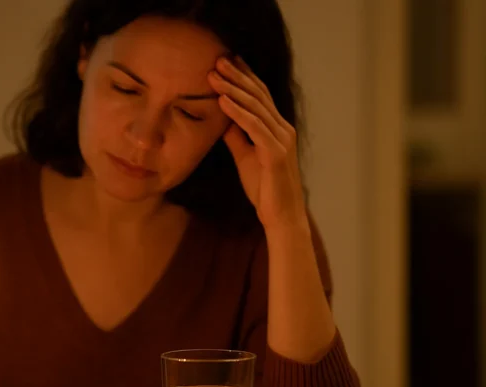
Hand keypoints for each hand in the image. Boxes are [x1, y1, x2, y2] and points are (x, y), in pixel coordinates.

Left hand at [208, 55, 307, 232]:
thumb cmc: (264, 187)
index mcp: (276, 128)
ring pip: (256, 107)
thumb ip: (237, 136)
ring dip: (233, 89)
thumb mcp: (245, 156)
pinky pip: (255, 127)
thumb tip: (223, 118)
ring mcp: (281, 140)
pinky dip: (238, 112)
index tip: (226, 61)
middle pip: (258, 95)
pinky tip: (223, 100)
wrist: (280, 215)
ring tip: (214, 74)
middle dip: (237, 76)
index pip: (260, 96)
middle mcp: (282, 129)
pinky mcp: (276, 153)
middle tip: (218, 59)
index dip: (244, 77)